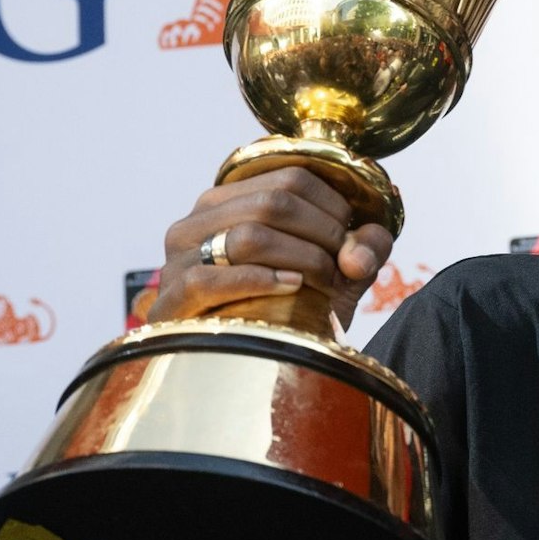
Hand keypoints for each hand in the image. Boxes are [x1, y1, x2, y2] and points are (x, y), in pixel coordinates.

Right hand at [149, 167, 393, 330]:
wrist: (249, 362)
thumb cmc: (293, 308)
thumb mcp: (338, 271)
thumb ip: (365, 248)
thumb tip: (358, 253)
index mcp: (234, 198)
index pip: (292, 177)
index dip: (334, 208)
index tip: (349, 243)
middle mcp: (200, 218)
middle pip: (274, 201)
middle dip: (323, 235)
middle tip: (341, 269)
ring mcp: (181, 256)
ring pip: (249, 235)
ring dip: (301, 259)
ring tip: (323, 283)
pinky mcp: (173, 296)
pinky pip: (211, 278)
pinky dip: (259, 281)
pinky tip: (291, 288)